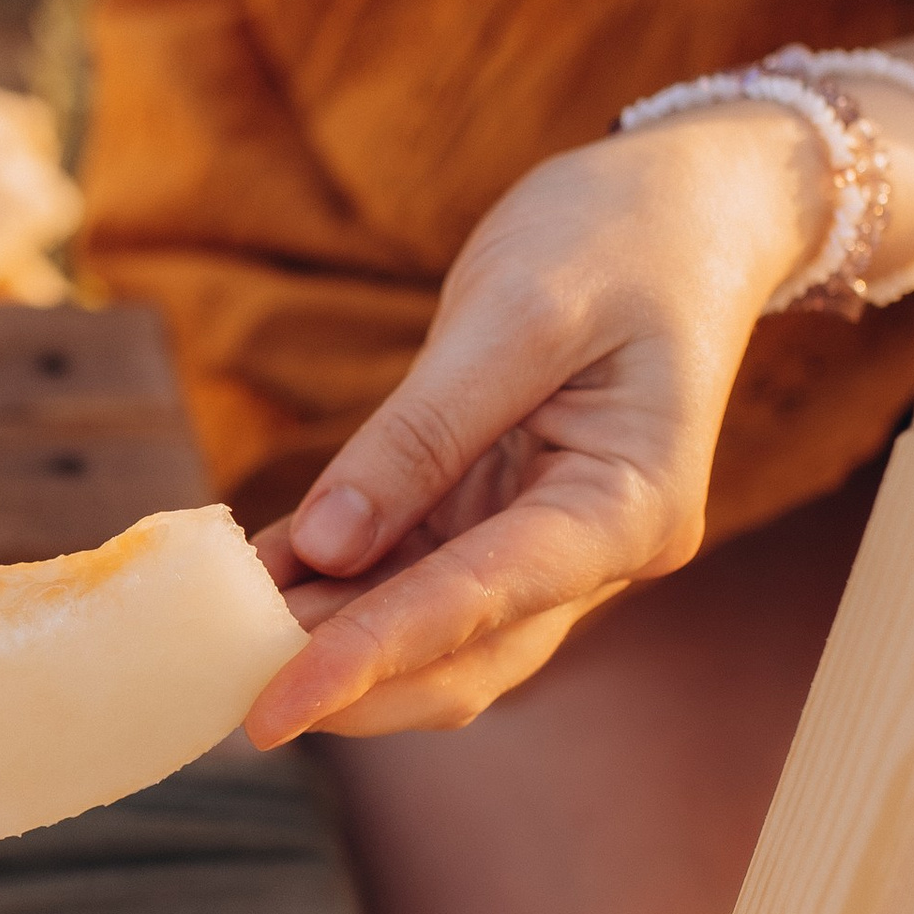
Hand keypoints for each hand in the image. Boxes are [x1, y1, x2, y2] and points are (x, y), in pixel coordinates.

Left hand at [245, 106, 827, 744]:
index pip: (484, 603)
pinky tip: (265, 576)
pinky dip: (345, 586)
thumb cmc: (618, 237)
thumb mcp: (514, 313)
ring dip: (337, 640)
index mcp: (633, 505)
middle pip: (465, 658)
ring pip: (438, 634)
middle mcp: (603, 549)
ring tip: (227, 633)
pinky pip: (421, 575)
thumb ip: (419, 434)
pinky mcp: (508, 517)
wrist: (689, 206)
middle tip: (224, 688)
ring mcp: (556, 541)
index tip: (274, 707)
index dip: (371, 657)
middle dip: (349, 681)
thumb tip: (324, 548)